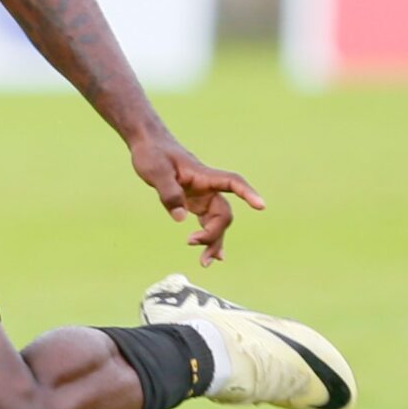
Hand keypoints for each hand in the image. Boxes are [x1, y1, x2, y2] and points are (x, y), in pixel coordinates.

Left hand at [130, 136, 264, 266]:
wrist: (147, 145)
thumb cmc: (152, 153)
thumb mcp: (155, 171)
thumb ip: (168, 193)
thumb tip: (180, 218)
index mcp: (203, 175)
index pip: (232, 182)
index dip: (247, 193)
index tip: (260, 206)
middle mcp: (207, 188)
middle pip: (223, 213)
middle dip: (214, 233)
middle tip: (191, 243)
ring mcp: (202, 197)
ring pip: (217, 222)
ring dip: (213, 241)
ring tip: (205, 263)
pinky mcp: (194, 203)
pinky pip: (207, 223)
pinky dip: (208, 238)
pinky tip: (211, 256)